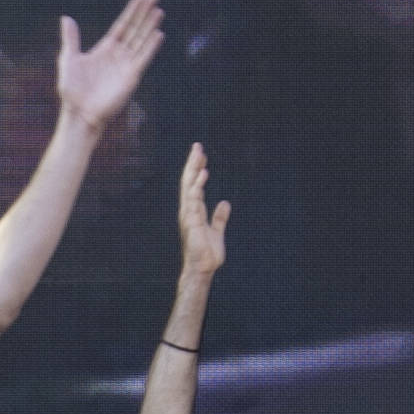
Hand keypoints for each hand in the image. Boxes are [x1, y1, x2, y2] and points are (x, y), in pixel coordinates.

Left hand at [50, 0, 168, 131]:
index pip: (122, 25)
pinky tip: (159, 33)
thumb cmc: (72, 90)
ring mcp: (126, 65)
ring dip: (150, 25)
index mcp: (105, 49)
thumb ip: (71, 38)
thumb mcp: (68, 59)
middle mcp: (118, 55)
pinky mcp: (131, 77)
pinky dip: (151, 46)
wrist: (79, 113)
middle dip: (144, 13)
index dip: (131, 11)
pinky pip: (143, 58)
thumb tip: (66, 18)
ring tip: (159, 10)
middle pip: (134, 29)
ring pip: (141, 40)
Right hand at [171, 141, 229, 285]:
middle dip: (193, 163)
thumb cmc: (207, 253)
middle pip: (189, 181)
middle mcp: (189, 210)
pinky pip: (194, 199)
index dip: (197, 170)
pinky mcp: (192, 221)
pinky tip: (203, 174)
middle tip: (197, 145)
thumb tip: (225, 203)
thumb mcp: (217, 231)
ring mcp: (188, 214)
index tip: (202, 155)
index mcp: (194, 211)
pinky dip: (198, 185)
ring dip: (194, 169)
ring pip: (190, 186)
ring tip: (200, 154)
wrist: (203, 268)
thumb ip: (220, 217)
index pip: (194, 185)